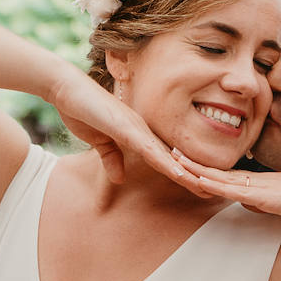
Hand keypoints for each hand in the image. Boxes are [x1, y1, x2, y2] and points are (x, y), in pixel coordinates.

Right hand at [47, 75, 206, 196]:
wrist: (65, 88)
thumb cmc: (83, 111)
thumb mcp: (99, 143)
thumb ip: (112, 158)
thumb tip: (120, 178)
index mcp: (140, 135)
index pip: (167, 159)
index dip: (184, 174)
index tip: (200, 188)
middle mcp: (145, 131)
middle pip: (175, 158)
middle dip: (194, 175)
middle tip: (215, 191)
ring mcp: (137, 128)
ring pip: (168, 155)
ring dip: (187, 173)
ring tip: (206, 187)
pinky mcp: (125, 127)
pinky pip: (149, 148)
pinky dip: (165, 162)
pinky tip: (179, 173)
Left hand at [175, 152, 280, 225]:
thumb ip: (271, 201)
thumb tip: (253, 203)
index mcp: (264, 182)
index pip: (229, 176)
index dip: (206, 168)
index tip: (186, 160)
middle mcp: (259, 180)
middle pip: (219, 171)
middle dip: (194, 162)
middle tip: (170, 150)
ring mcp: (262, 186)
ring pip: (221, 177)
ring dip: (196, 168)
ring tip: (173, 157)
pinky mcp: (267, 195)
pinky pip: (233, 189)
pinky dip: (213, 182)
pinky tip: (197, 178)